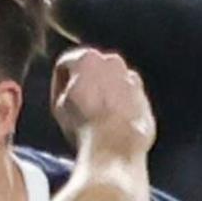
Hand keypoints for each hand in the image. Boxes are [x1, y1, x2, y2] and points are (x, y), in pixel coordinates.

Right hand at [49, 45, 154, 159]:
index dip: (58, 84)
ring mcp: (130, 78)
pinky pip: (125, 97)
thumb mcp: (59, 104)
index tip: (60, 101)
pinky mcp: (142, 96)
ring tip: (94, 119)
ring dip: (102, 94)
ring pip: (110, 83)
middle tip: (76, 108)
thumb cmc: (83, 123)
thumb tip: (70, 87)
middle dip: (84, 84)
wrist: (115, 142)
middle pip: (90, 70)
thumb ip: (64, 87)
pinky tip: (109, 124)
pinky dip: (118, 106)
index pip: (65, 65)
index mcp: (87, 58)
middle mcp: (112, 62)